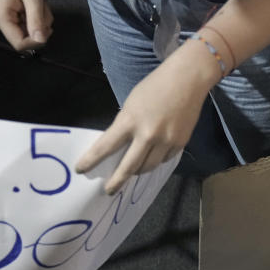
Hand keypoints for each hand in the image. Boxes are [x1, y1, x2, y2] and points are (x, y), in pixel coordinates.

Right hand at [0, 0, 52, 51]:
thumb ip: (37, 20)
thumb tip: (40, 41)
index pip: (19, 44)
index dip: (36, 42)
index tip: (47, 30)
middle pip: (25, 38)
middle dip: (39, 26)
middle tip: (41, 8)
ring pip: (27, 33)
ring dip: (38, 21)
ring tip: (37, 4)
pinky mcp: (3, 19)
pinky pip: (24, 27)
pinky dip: (33, 19)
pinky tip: (32, 6)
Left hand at [75, 41, 220, 193]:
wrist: (187, 80)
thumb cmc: (155, 86)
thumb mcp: (132, 104)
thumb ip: (126, 125)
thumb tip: (122, 147)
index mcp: (130, 120)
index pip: (105, 146)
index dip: (91, 160)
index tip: (82, 169)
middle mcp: (147, 135)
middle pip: (129, 167)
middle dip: (117, 181)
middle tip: (110, 190)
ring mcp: (166, 141)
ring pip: (148, 167)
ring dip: (139, 170)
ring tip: (133, 170)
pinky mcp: (180, 143)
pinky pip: (164, 160)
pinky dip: (157, 160)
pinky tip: (154, 154)